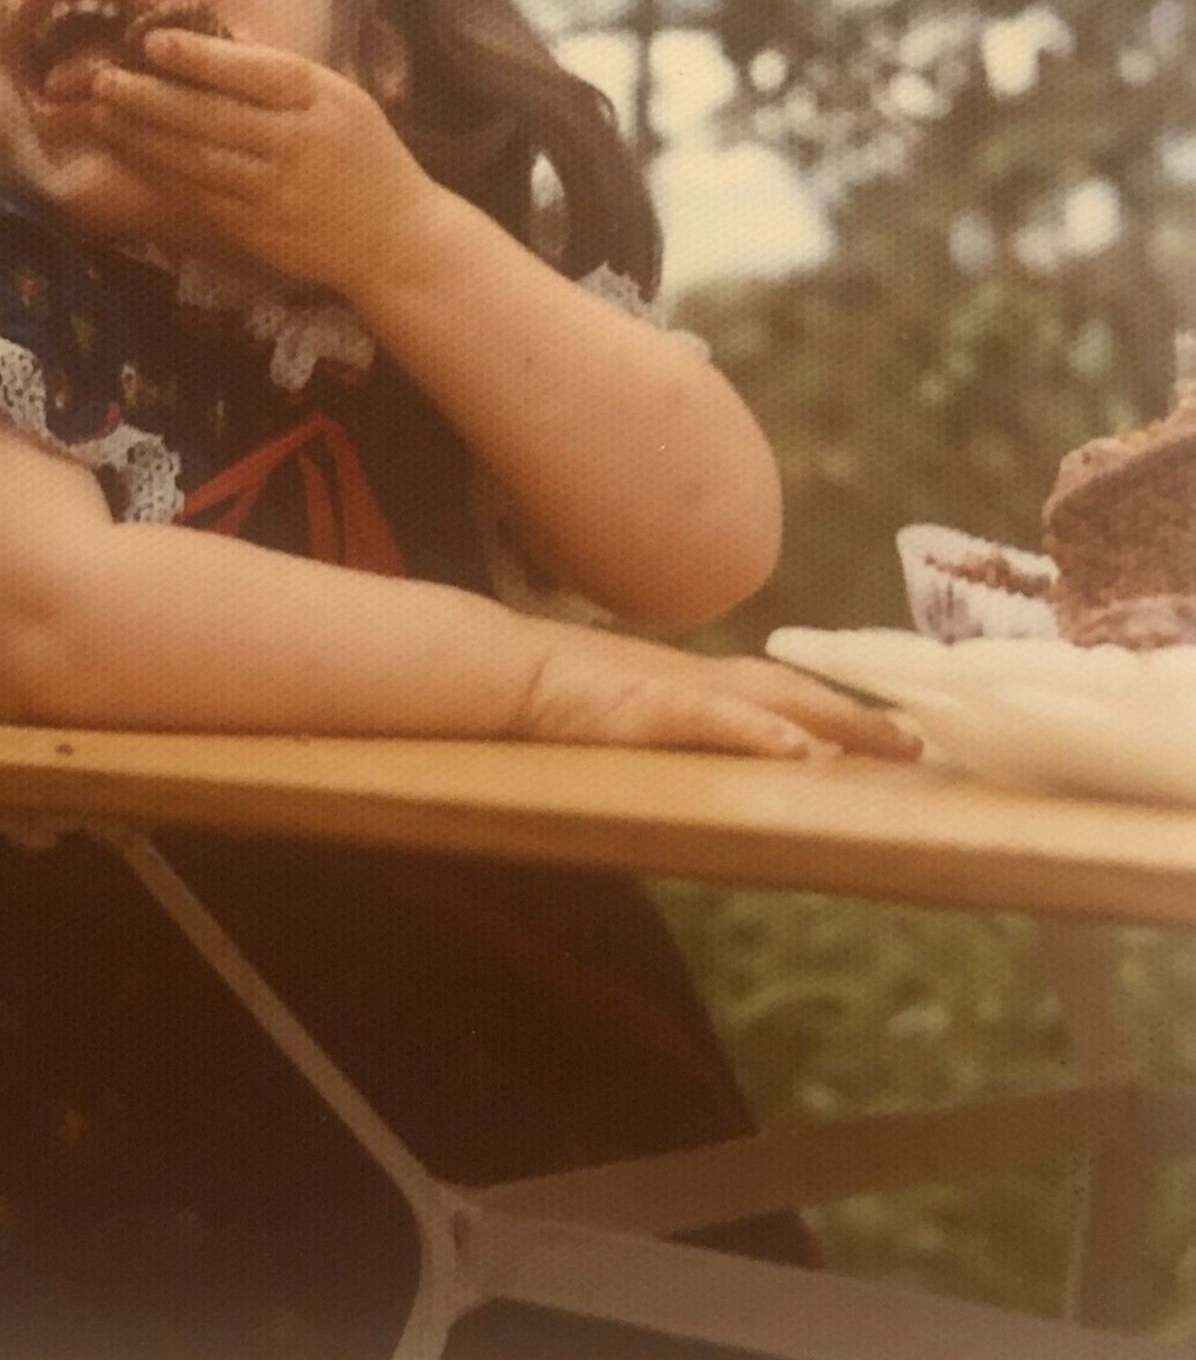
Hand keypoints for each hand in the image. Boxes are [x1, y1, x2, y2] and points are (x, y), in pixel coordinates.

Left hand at [87, 29, 435, 292]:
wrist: (394, 239)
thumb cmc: (364, 157)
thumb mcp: (340, 99)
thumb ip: (281, 77)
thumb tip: (210, 44)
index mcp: (320, 100)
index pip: (252, 73)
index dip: (199, 58)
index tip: (152, 42)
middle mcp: (296, 143)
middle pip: (211, 116)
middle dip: (149, 96)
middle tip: (102, 78)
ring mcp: (274, 191)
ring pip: (196, 159)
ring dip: (142, 136)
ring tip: (102, 113)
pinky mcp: (257, 229)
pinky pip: (198, 196)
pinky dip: (161, 174)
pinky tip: (132, 154)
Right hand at [509, 638, 922, 761]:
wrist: (503, 669)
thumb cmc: (552, 696)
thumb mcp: (624, 712)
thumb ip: (665, 725)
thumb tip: (701, 752)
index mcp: (694, 681)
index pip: (780, 688)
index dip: (834, 706)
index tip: (887, 724)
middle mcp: (700, 678)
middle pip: (797, 691)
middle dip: (859, 717)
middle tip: (918, 740)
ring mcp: (679, 689)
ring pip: (776, 700)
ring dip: (837, 720)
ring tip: (892, 743)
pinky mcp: (650, 706)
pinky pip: (716, 719)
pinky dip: (760, 731)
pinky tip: (797, 749)